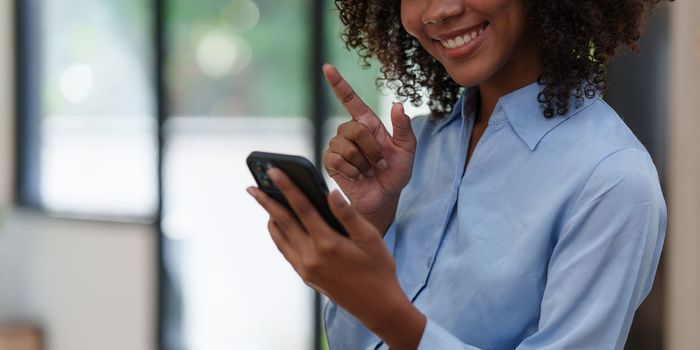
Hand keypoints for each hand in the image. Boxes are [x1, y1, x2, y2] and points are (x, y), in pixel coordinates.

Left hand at [247, 168, 424, 348]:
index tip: (273, 171)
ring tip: (264, 202)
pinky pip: (286, 250)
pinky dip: (278, 235)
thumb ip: (348, 215)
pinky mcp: (306, 276)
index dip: (286, 187)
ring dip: (270, 217)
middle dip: (267, 201)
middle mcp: (311, 256)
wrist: (377, 306)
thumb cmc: (378, 269)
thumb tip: (330, 192)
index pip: (301, 207)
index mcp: (328, 243)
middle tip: (252, 186)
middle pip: (283, 221)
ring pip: (280, 237)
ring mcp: (306, 268)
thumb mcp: (371, 238)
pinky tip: (279, 226)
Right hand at [322, 64, 416, 233]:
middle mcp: (350, 132)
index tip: (327, 67)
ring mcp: (337, 146)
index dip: (338, 84)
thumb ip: (404, 128)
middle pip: (353, 128)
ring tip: (367, 171)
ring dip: (362, 162)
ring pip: (345, 146)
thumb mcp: (407, 150)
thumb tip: (398, 105)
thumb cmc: (396, 173)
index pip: (350, 100)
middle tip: (380, 163)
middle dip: (371, 148)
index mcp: (368, 124)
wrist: (384, 198)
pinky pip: (337, 160)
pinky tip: (357, 177)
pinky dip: (352, 171)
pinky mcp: (330, 162)